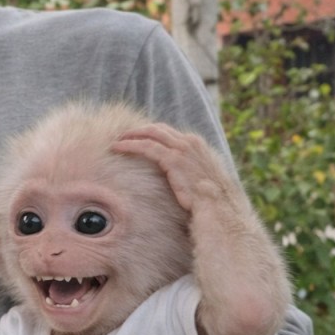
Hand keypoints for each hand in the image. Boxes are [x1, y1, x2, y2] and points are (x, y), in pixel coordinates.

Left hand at [111, 123, 236, 214]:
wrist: (218, 205)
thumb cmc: (209, 198)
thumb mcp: (200, 177)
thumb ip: (188, 168)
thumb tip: (176, 173)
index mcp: (196, 143)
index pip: (168, 131)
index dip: (150, 132)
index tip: (136, 137)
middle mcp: (190, 142)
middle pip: (157, 129)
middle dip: (138, 130)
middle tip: (123, 136)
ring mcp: (182, 149)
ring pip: (150, 134)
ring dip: (131, 136)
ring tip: (116, 142)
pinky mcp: (173, 160)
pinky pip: (146, 146)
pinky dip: (130, 145)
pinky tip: (118, 147)